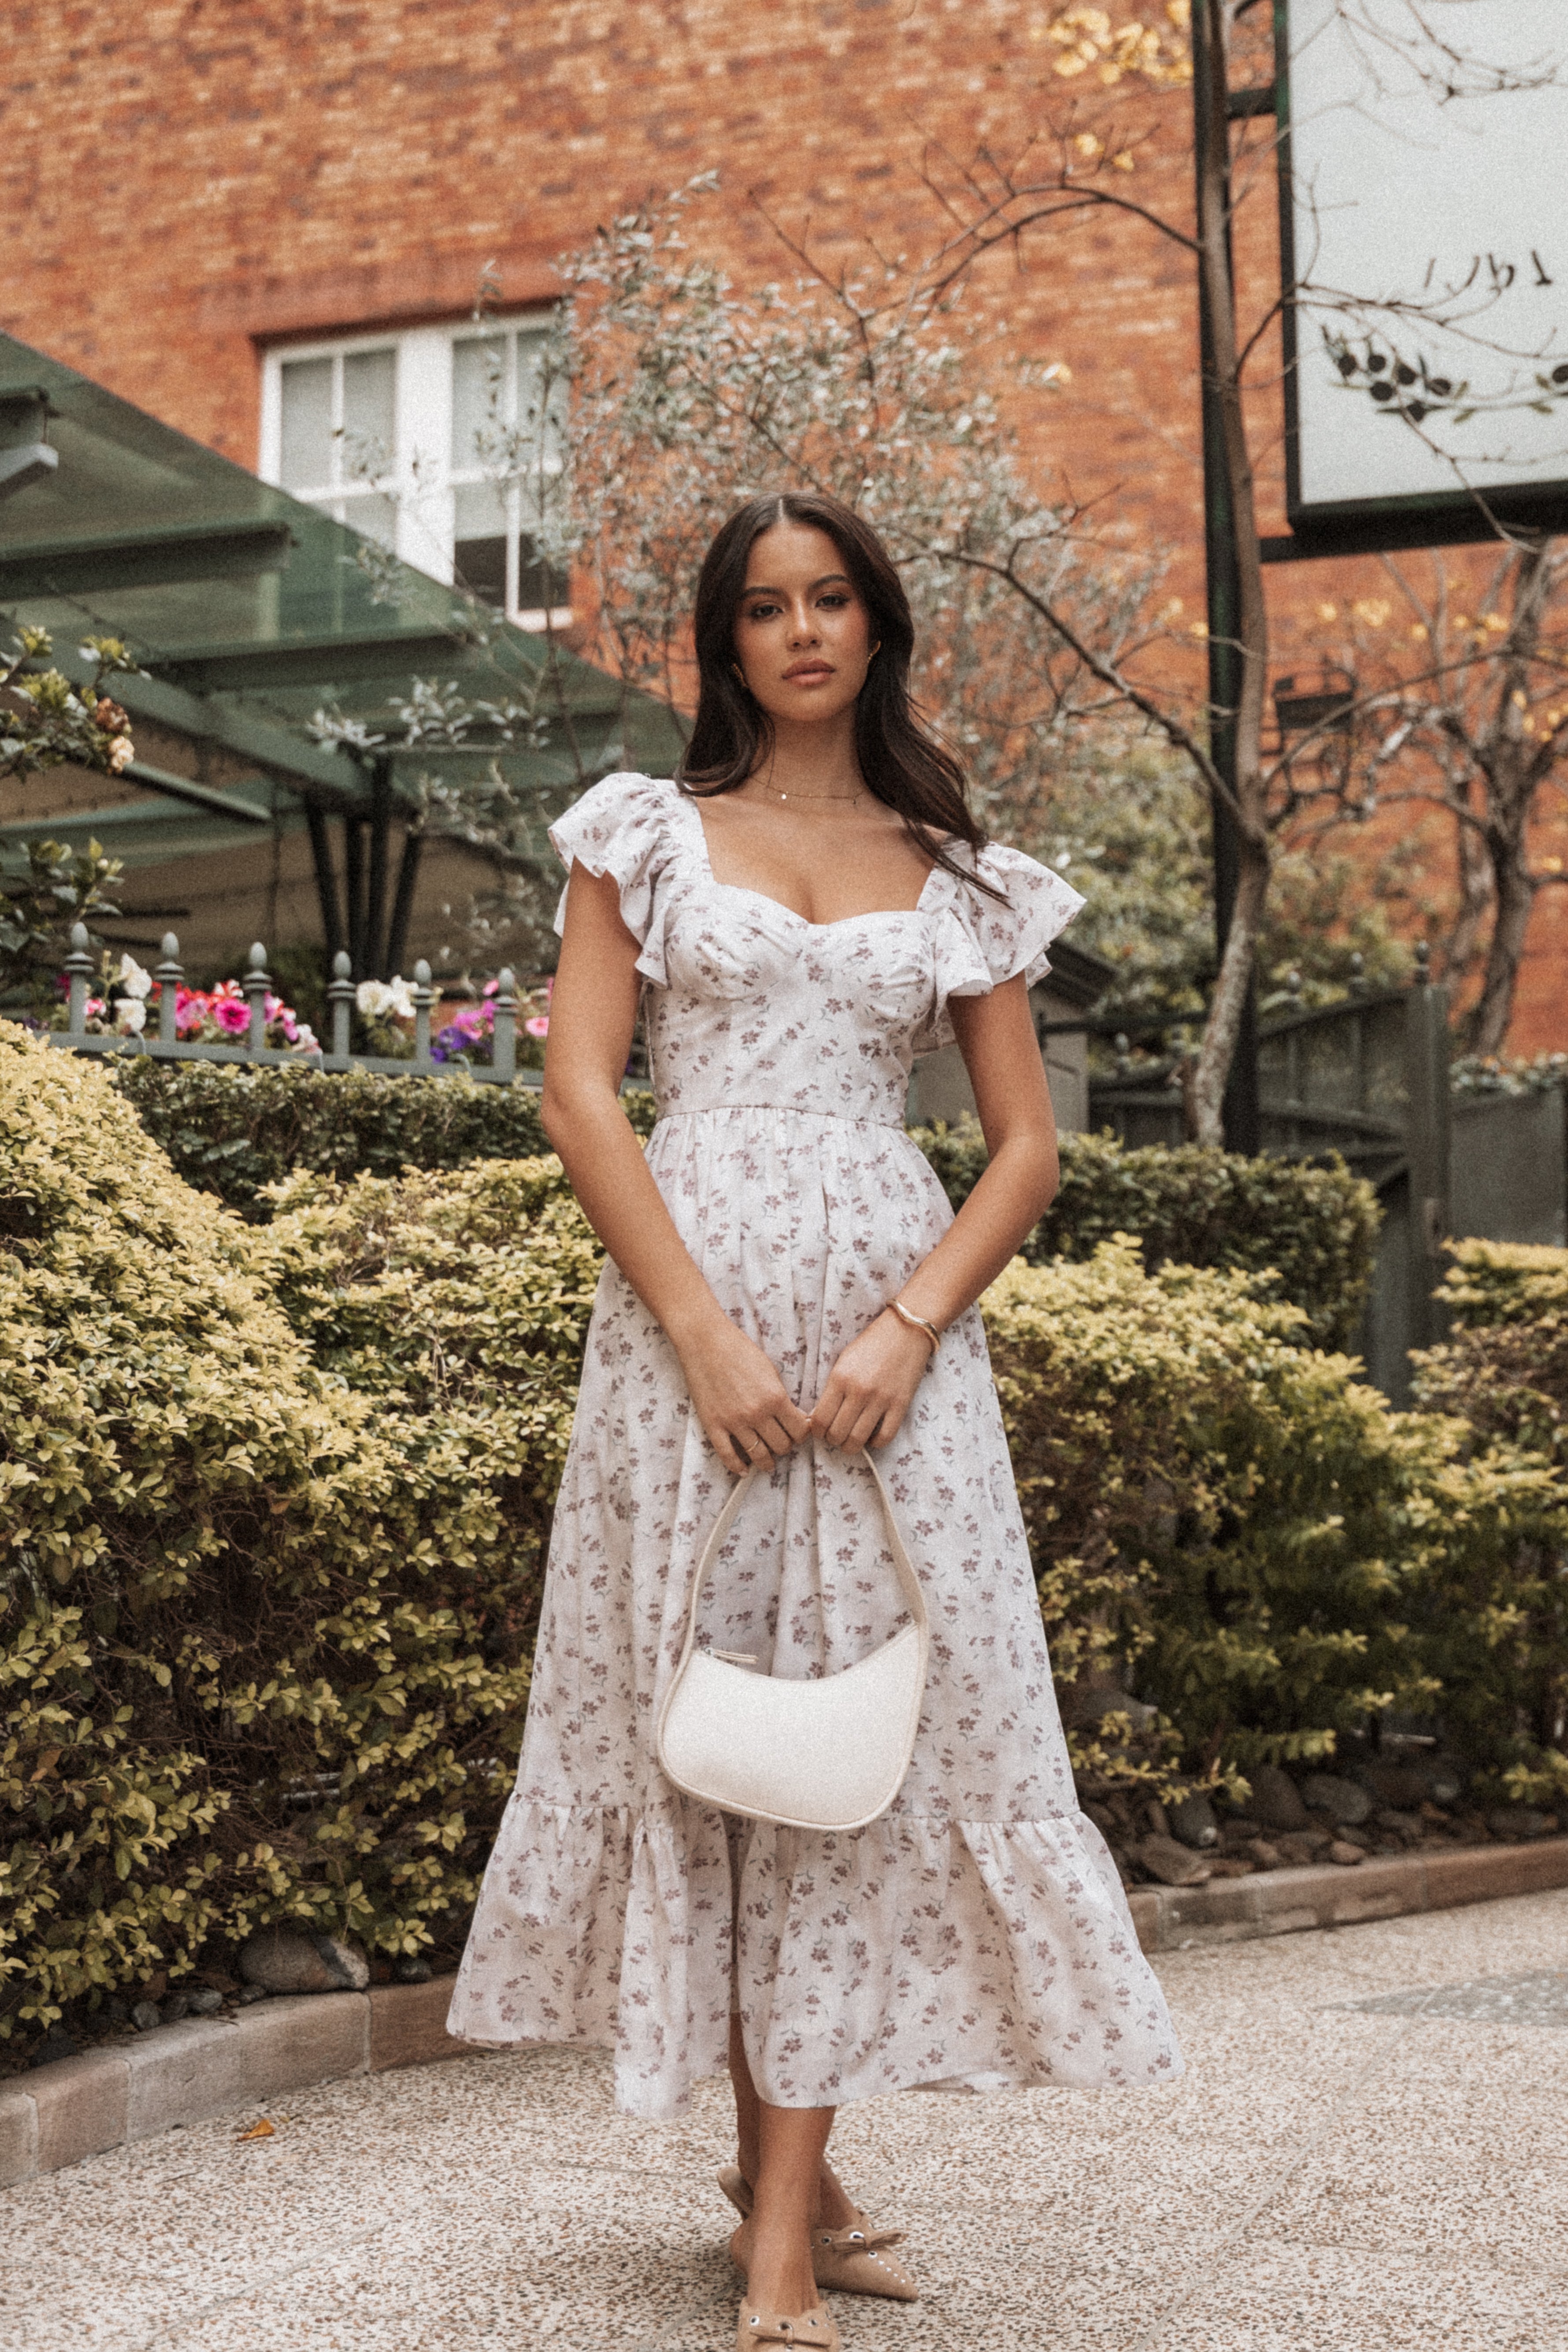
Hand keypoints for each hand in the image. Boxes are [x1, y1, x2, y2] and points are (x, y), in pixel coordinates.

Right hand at [674, 1313, 811, 1475]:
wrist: (705, 1342)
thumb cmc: (740, 1351)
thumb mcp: (770, 1371)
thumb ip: (781, 1397)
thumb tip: (794, 1418)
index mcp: (775, 1398)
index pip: (800, 1431)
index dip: (802, 1435)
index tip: (799, 1433)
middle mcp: (757, 1413)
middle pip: (782, 1446)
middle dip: (785, 1447)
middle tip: (782, 1443)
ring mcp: (734, 1422)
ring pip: (759, 1456)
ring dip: (766, 1462)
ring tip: (767, 1462)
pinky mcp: (713, 1425)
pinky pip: (728, 1456)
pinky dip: (737, 1467)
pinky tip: (743, 1469)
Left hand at [809, 1310, 933, 1450]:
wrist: (906, 1330)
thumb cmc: (871, 1344)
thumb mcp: (843, 1361)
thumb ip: (831, 1388)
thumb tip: (819, 1417)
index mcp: (840, 1378)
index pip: (819, 1419)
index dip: (816, 1432)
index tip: (820, 1431)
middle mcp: (859, 1391)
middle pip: (836, 1434)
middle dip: (832, 1441)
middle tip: (835, 1436)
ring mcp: (881, 1399)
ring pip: (857, 1440)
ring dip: (850, 1446)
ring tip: (850, 1440)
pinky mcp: (901, 1405)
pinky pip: (885, 1437)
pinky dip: (875, 1443)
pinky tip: (872, 1436)